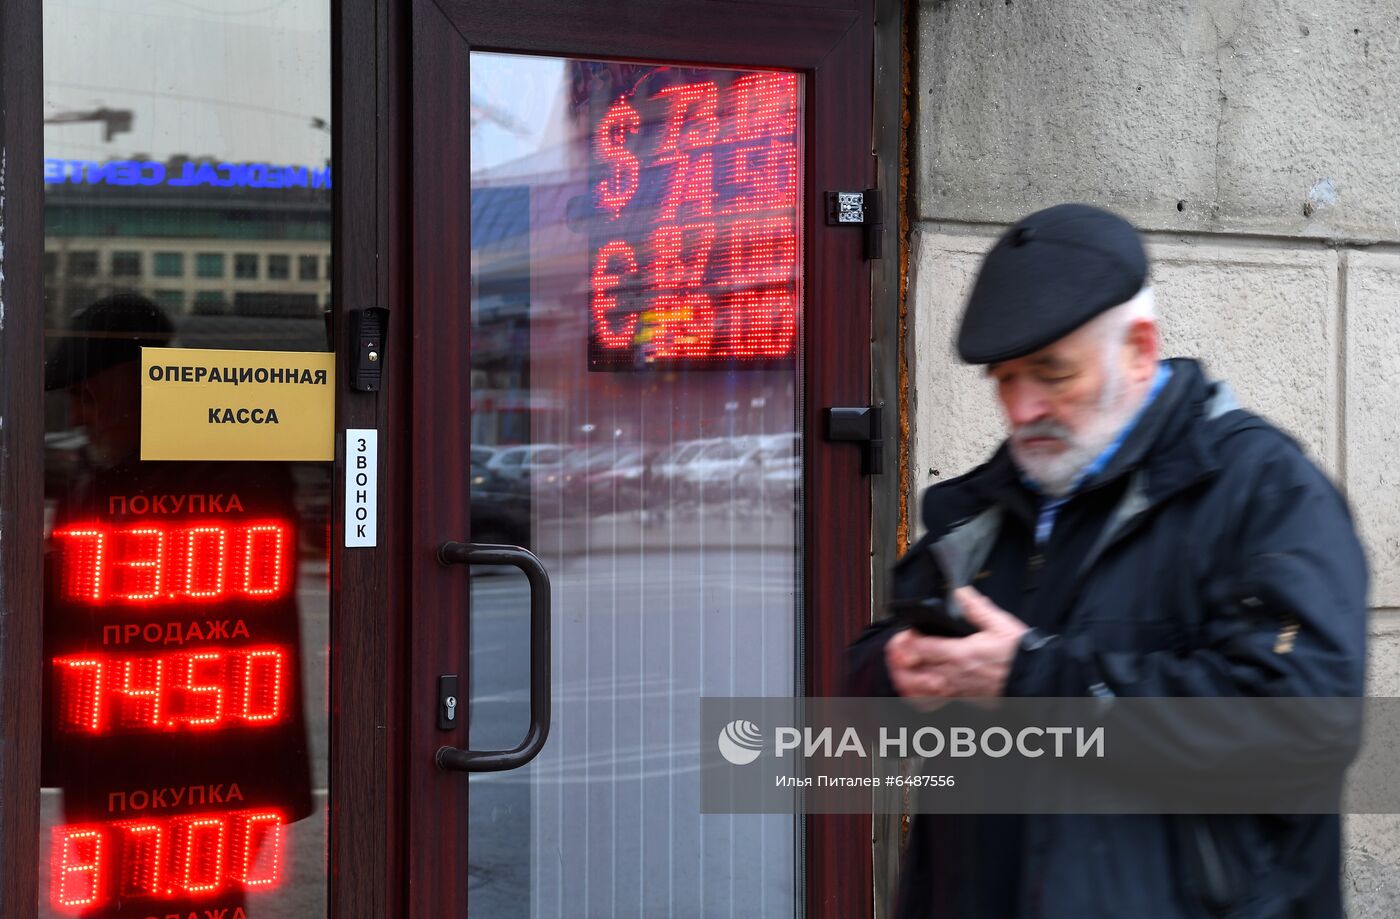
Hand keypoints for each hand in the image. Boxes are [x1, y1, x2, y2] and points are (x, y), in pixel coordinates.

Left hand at [884, 586, 1029, 698]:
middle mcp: (954, 675)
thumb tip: (962, 592)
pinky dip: (918, 697)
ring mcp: (956, 690)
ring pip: (918, 690)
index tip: (905, 633)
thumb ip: (977, 608)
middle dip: (899, 659)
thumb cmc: (1020, 655)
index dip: (906, 640)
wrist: (1035, 681)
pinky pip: (932, 703)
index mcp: (961, 654)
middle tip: (896, 650)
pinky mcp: (961, 699)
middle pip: (912, 670)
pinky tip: (915, 688)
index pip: (920, 648)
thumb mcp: (1001, 624)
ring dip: (904, 679)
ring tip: (899, 668)